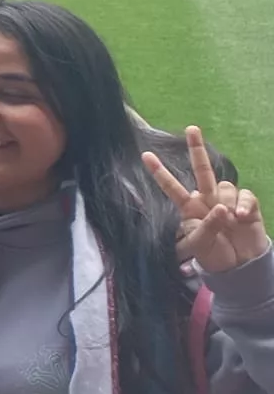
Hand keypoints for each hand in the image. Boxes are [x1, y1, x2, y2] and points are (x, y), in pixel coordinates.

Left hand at [144, 126, 270, 273]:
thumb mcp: (201, 245)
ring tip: (230, 222)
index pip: (172, 188)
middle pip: (202, 171)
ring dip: (227, 202)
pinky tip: (241, 217)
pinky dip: (243, 204)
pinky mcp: (247, 205)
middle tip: (191, 129)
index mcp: (189, 208)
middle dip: (197, 149)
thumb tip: (222, 208)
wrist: (240, 265)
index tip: (145, 155)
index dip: (160, 173)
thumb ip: (208, 226)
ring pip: (225, 186)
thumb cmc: (214, 255)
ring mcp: (227, 201)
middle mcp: (207, 200)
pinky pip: (245, 195)